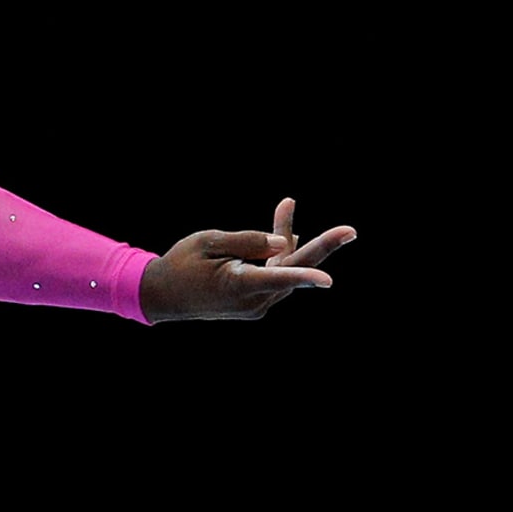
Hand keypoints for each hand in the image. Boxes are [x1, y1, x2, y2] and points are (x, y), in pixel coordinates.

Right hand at [138, 198, 355, 321]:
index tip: (328, 280)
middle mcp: (254, 301)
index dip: (304, 277)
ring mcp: (258, 306)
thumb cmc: (181, 264)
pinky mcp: (257, 303)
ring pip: (286, 269)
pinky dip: (280, 256)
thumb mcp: (207, 242)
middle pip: (294, 270)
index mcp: (237, 285)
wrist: (162, 297)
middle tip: (350, 231)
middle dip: (322, 248)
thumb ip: (247, 241)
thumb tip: (285, 243)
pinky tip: (285, 235)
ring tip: (286, 206)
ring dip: (289, 241)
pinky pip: (277, 276)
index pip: (277, 278)